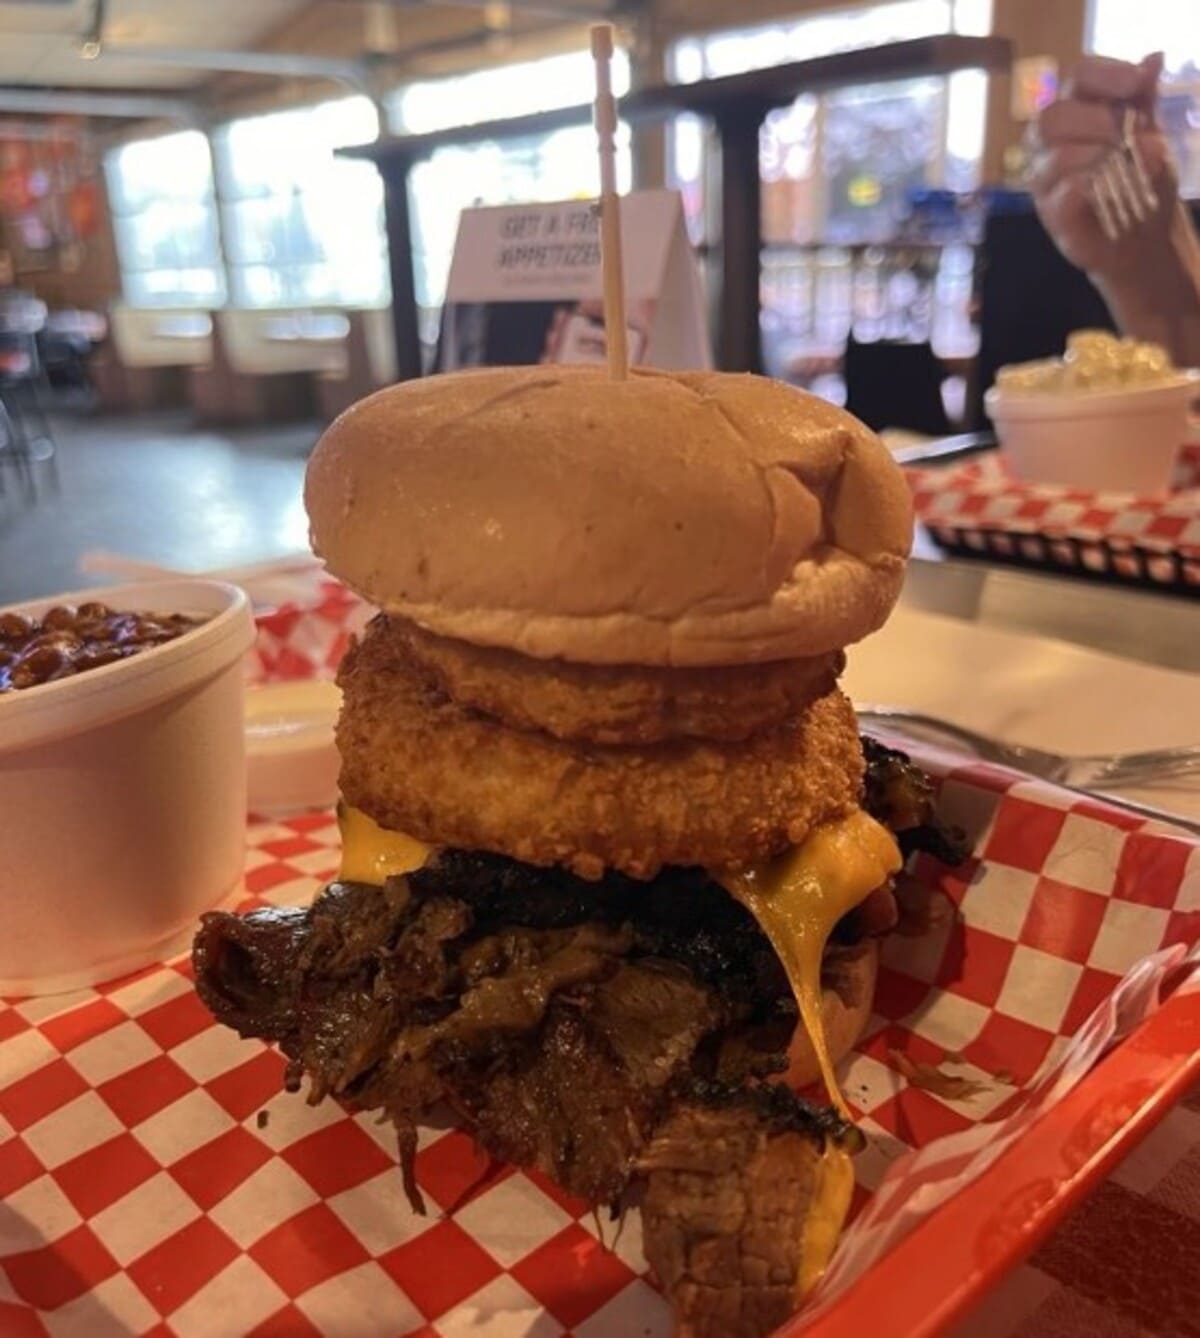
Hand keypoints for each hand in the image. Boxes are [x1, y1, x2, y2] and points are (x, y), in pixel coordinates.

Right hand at [1030, 53, 1176, 281]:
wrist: (1143, 235)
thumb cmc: (1141, 180)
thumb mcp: (1150, 131)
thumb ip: (1145, 99)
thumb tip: (1154, 57)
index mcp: (1076, 112)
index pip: (1078, 77)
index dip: (1105, 75)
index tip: (1138, 83)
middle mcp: (1051, 142)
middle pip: (1052, 115)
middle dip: (1096, 120)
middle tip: (1127, 133)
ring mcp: (1046, 179)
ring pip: (1055, 154)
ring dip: (1098, 154)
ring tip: (1129, 163)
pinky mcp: (1051, 213)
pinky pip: (1063, 192)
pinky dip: (1094, 186)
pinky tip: (1114, 188)